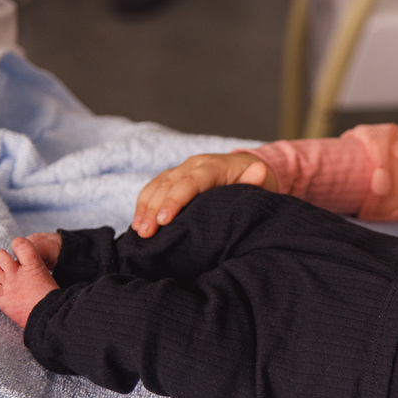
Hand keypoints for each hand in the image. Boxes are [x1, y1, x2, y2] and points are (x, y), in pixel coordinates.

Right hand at [132, 152, 274, 236]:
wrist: (248, 166)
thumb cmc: (254, 179)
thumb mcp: (260, 179)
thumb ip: (256, 179)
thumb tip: (259, 172)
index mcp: (213, 165)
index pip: (189, 182)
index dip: (174, 201)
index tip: (164, 221)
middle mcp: (194, 164)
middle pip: (168, 184)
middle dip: (154, 208)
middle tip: (146, 233)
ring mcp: (182, 168)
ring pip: (157, 185)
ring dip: (144, 207)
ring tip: (138, 230)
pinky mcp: (174, 176)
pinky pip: (154, 187)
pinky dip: (144, 203)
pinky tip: (138, 222)